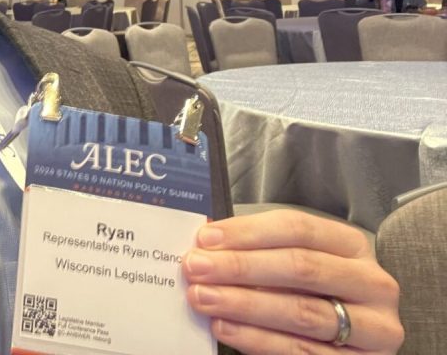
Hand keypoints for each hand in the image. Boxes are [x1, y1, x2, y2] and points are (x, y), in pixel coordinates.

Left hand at [183, 210, 402, 352]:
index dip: (248, 231)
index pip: (298, 228)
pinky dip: (258, 339)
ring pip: (301, 312)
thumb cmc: (314, 295)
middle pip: (300, 267)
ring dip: (244, 304)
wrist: (351, 347)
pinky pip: (302, 351)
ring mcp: (374, 328)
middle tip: (196, 267)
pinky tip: (225, 328)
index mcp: (352, 247)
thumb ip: (256, 251)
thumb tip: (205, 240)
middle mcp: (371, 284)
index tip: (206, 238)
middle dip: (240, 266)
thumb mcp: (293, 265)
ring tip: (203, 298)